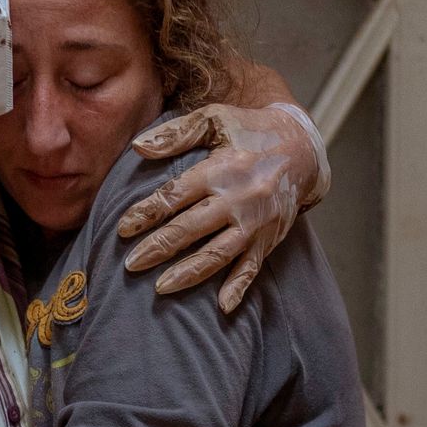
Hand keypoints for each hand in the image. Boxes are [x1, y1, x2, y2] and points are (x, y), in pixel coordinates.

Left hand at [117, 102, 325, 310]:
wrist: (303, 149)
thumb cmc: (250, 131)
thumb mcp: (215, 119)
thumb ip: (176, 133)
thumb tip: (137, 147)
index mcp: (221, 168)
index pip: (176, 194)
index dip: (147, 212)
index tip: (122, 228)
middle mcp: (239, 198)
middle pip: (192, 228)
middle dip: (159, 248)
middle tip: (130, 265)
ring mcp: (256, 222)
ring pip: (218, 253)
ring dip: (189, 273)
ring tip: (160, 287)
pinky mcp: (270, 238)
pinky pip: (253, 267)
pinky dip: (239, 288)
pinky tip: (222, 307)